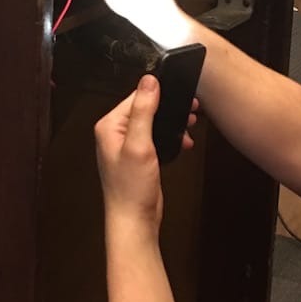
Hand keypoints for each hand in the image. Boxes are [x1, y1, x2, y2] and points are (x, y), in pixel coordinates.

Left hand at [95, 76, 197, 231]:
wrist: (134, 220)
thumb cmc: (131, 188)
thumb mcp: (139, 145)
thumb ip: (144, 111)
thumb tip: (149, 81)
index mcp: (109, 126)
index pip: (135, 97)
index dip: (159, 93)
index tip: (180, 92)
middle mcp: (115, 133)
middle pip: (146, 108)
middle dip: (169, 108)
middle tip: (191, 108)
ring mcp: (127, 145)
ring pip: (153, 122)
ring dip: (172, 122)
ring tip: (189, 124)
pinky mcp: (138, 157)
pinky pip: (156, 137)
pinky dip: (170, 137)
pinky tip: (183, 141)